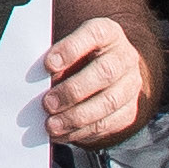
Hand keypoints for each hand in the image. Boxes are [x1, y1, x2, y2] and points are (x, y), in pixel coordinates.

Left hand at [46, 17, 147, 148]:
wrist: (110, 71)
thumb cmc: (80, 57)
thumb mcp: (70, 48)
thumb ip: (57, 60)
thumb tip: (37, 82)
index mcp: (108, 33)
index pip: (94, 34)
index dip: (71, 49)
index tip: (48, 64)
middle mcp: (125, 57)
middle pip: (105, 72)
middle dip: (73, 91)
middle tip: (48, 103)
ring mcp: (131, 84)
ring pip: (109, 102)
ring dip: (77, 117)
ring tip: (52, 125)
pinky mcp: (130, 109)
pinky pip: (109, 124)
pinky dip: (82, 131)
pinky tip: (63, 134)